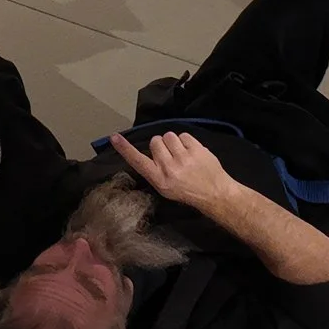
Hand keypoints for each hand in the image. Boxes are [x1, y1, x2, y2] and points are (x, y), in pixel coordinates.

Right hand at [110, 131, 242, 215]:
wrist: (214, 193)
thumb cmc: (187, 192)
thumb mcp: (165, 187)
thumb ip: (155, 170)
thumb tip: (150, 152)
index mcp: (158, 179)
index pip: (138, 161)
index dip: (125, 149)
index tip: (114, 138)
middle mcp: (168, 167)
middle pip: (155, 141)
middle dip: (162, 146)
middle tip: (171, 157)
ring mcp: (183, 157)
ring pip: (169, 136)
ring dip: (174, 142)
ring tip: (182, 154)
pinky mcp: (196, 149)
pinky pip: (184, 135)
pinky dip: (187, 142)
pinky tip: (191, 152)